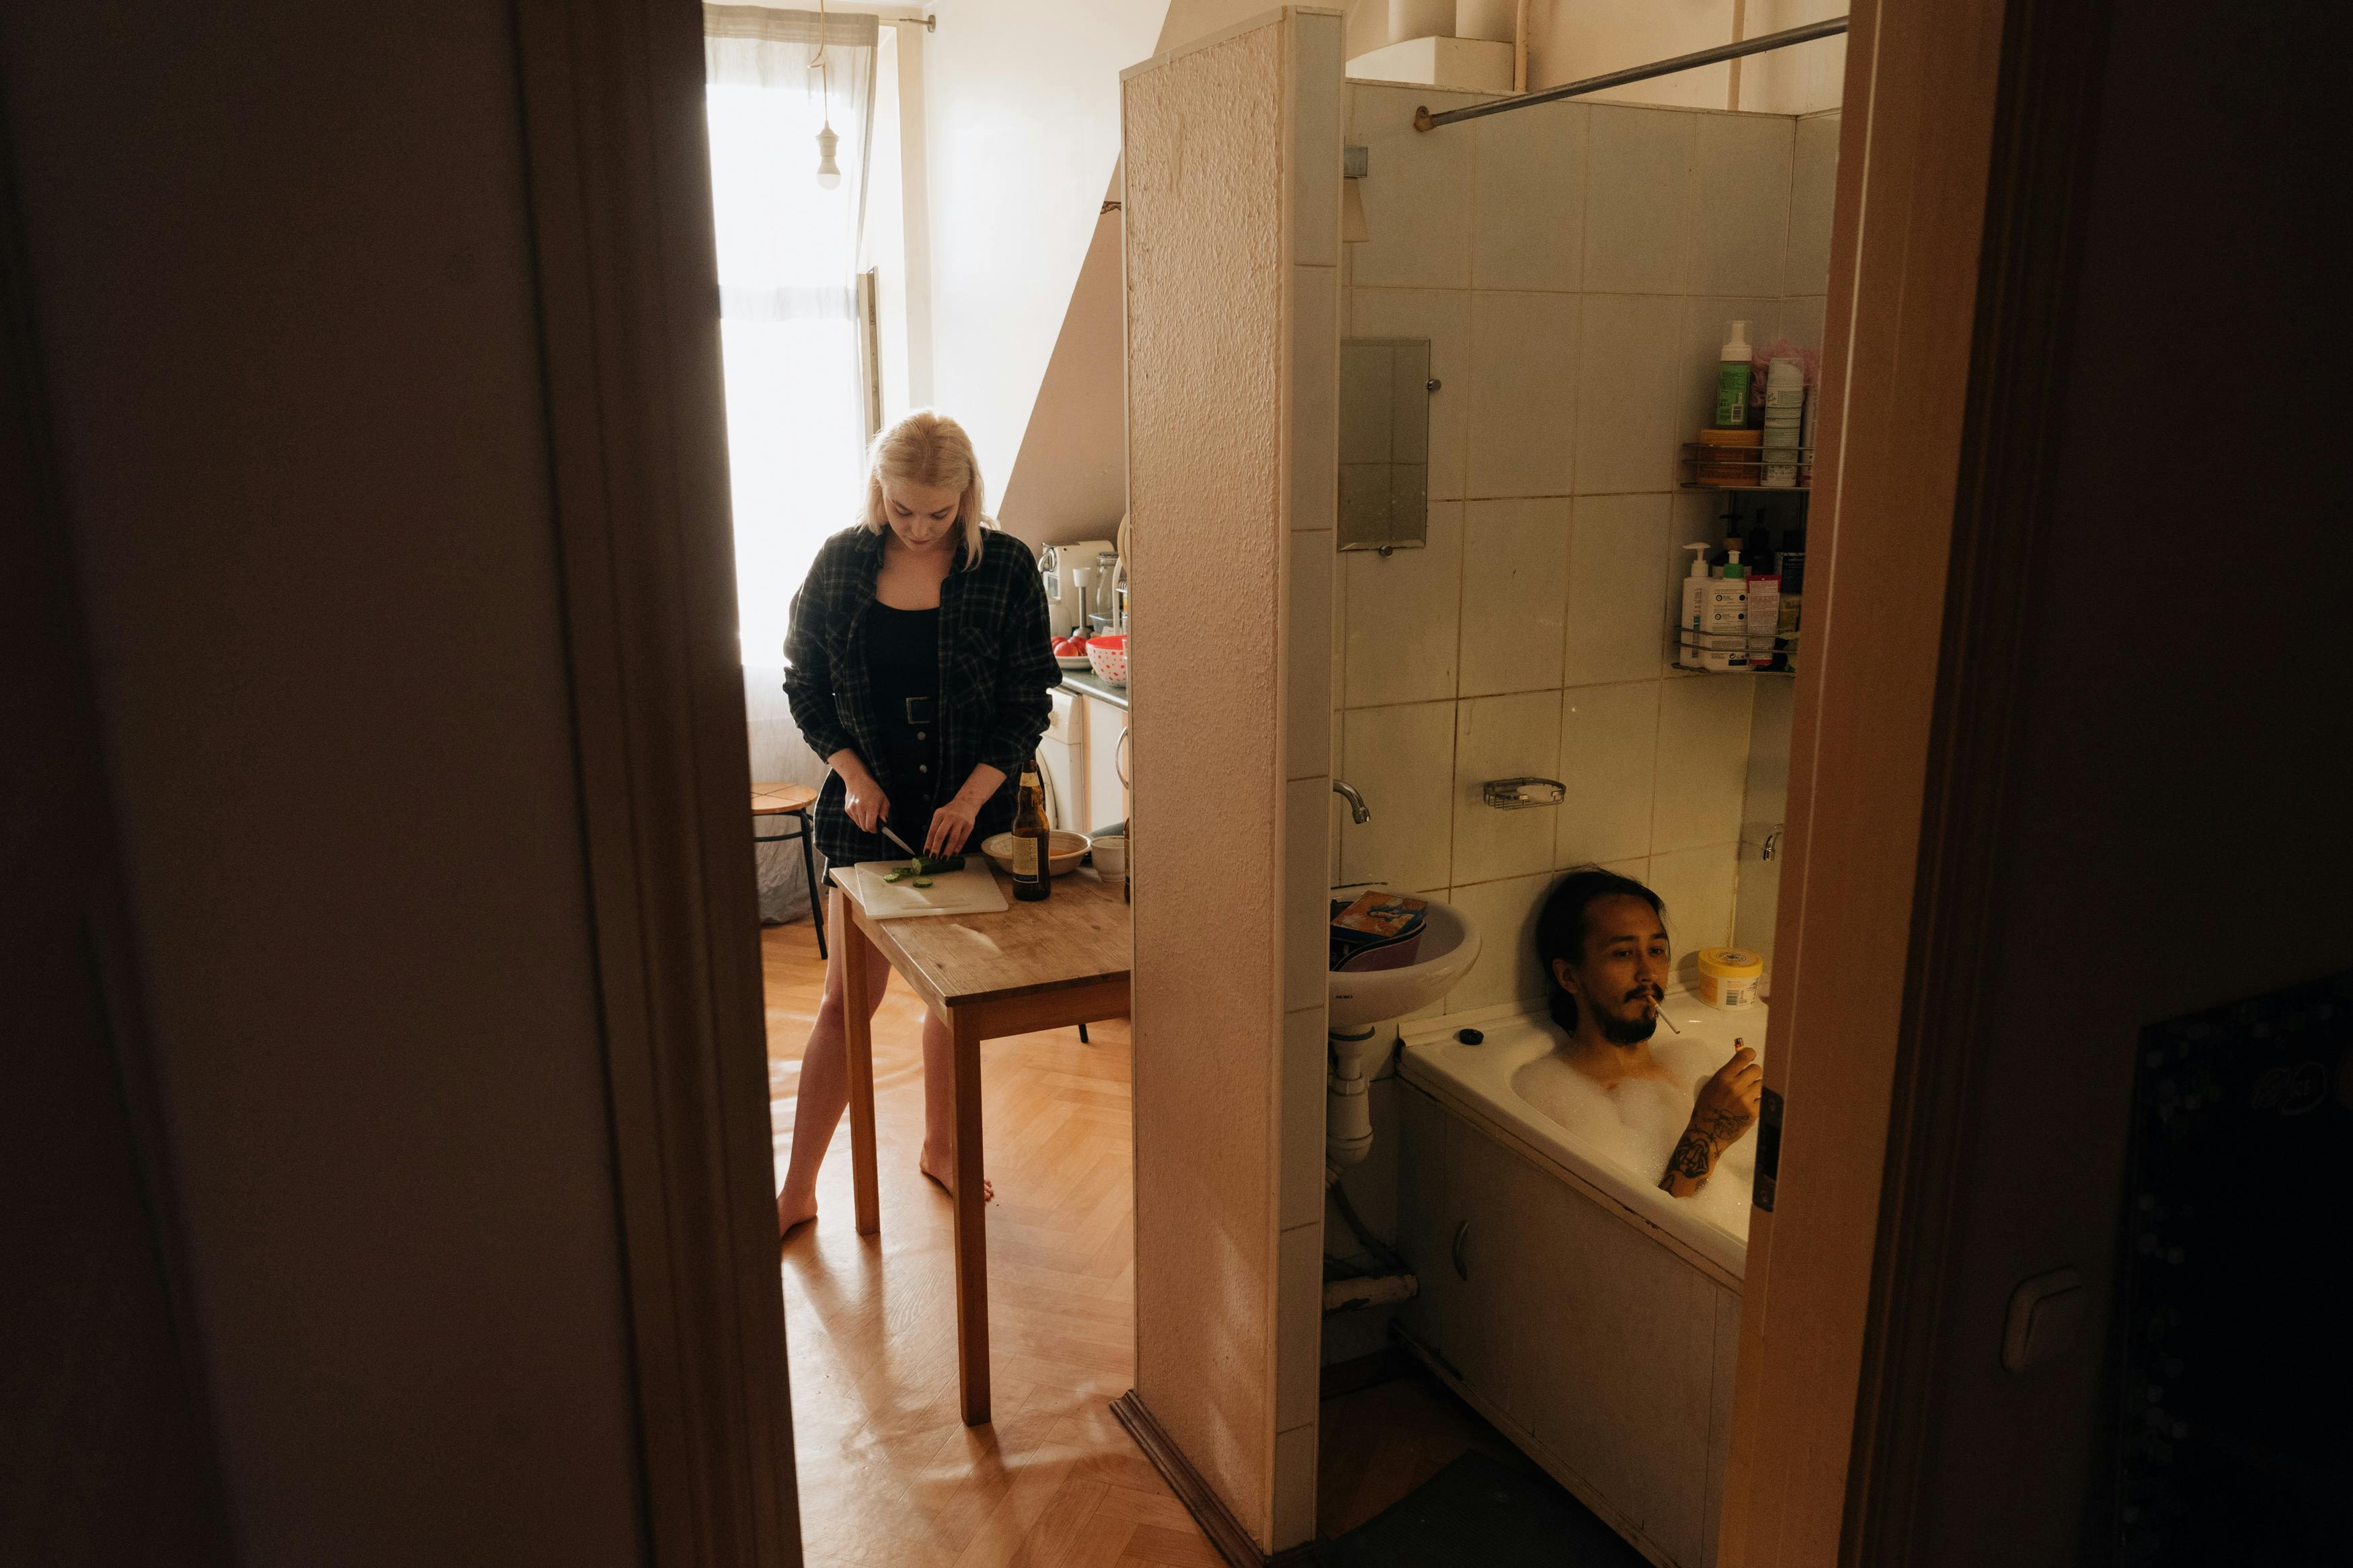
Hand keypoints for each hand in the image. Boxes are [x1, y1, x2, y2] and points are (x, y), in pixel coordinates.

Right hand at [836, 758, 886, 833]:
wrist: (857, 780)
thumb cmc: (873, 790)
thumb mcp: (884, 799)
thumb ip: (885, 813)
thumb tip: (884, 824)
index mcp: (871, 806)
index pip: (870, 826)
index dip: (874, 830)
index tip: (877, 829)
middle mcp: (860, 808)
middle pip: (864, 827)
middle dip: (870, 827)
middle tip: (873, 823)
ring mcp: (852, 809)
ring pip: (859, 824)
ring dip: (864, 822)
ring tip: (867, 813)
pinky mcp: (847, 809)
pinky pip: (854, 819)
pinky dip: (858, 818)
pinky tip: (861, 809)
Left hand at [925, 793, 981, 856]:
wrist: (966, 802)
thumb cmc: (950, 813)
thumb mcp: (941, 815)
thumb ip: (936, 828)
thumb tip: (931, 846)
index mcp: (939, 814)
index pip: (932, 831)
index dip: (928, 843)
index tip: (926, 852)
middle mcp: (950, 816)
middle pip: (941, 834)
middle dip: (936, 847)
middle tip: (933, 857)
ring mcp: (960, 820)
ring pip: (953, 838)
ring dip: (947, 850)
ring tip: (944, 858)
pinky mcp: (969, 825)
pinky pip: (962, 839)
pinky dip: (957, 848)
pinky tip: (953, 853)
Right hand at [1660, 1041, 1759, 1197]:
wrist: (1708, 1133)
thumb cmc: (1706, 1108)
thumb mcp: (1710, 1086)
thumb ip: (1726, 1075)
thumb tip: (1742, 1065)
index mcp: (1723, 1077)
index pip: (1744, 1057)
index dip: (1750, 1054)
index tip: (1750, 1057)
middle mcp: (1736, 1086)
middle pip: (1756, 1069)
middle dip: (1752, 1074)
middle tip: (1747, 1081)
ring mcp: (1746, 1100)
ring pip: (1761, 1084)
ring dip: (1755, 1088)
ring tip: (1746, 1096)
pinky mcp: (1753, 1112)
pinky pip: (1762, 1099)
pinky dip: (1757, 1101)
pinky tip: (1748, 1106)